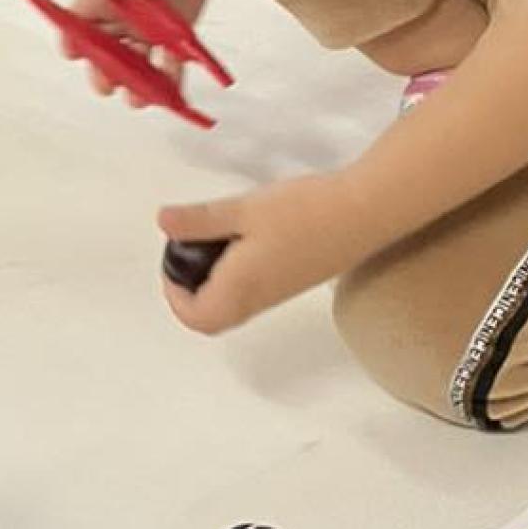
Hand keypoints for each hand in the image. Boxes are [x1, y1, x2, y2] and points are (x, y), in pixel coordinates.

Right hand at [68, 0, 217, 101]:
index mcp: (101, 1)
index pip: (76, 24)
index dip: (72, 40)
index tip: (74, 53)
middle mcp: (119, 21)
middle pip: (103, 54)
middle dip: (102, 72)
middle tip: (107, 84)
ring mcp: (145, 33)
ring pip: (133, 67)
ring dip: (134, 85)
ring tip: (138, 98)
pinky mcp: (172, 40)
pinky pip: (168, 68)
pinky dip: (170, 84)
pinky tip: (171, 96)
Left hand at [155, 174, 367, 333]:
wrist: (365, 213)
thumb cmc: (305, 211)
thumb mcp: (243, 209)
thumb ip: (200, 220)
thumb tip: (163, 223)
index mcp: (240, 288)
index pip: (196, 316)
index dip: (174, 295)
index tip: (171, 259)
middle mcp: (259, 299)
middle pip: (212, 318)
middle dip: (191, 294)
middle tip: (185, 255)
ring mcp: (281, 292)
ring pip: (234, 307)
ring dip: (214, 285)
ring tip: (212, 243)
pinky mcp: (296, 281)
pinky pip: (255, 295)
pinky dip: (236, 278)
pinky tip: (243, 240)